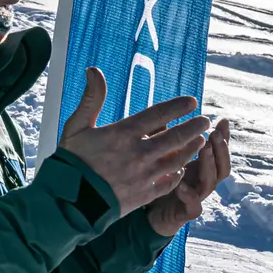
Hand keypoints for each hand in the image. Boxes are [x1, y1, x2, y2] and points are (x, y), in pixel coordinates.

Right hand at [56, 68, 209, 214]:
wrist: (68, 202)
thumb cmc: (72, 162)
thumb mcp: (76, 127)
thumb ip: (91, 99)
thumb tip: (94, 70)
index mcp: (123, 134)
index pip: (158, 115)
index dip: (178, 107)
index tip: (192, 102)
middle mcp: (138, 154)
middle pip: (175, 137)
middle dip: (193, 127)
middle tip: (205, 120)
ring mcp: (143, 176)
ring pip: (176, 160)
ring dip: (191, 149)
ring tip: (201, 141)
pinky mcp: (144, 195)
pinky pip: (168, 183)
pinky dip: (178, 175)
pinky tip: (182, 169)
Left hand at [146, 117, 230, 235]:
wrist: (152, 213)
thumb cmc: (162, 181)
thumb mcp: (167, 156)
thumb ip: (172, 138)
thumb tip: (171, 112)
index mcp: (202, 167)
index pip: (219, 151)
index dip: (224, 137)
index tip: (223, 120)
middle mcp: (203, 181)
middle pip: (222, 166)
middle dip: (220, 149)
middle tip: (214, 133)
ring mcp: (197, 197)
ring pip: (211, 183)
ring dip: (209, 165)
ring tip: (204, 149)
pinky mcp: (186, 213)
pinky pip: (194, 206)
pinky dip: (190, 196)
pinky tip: (182, 185)